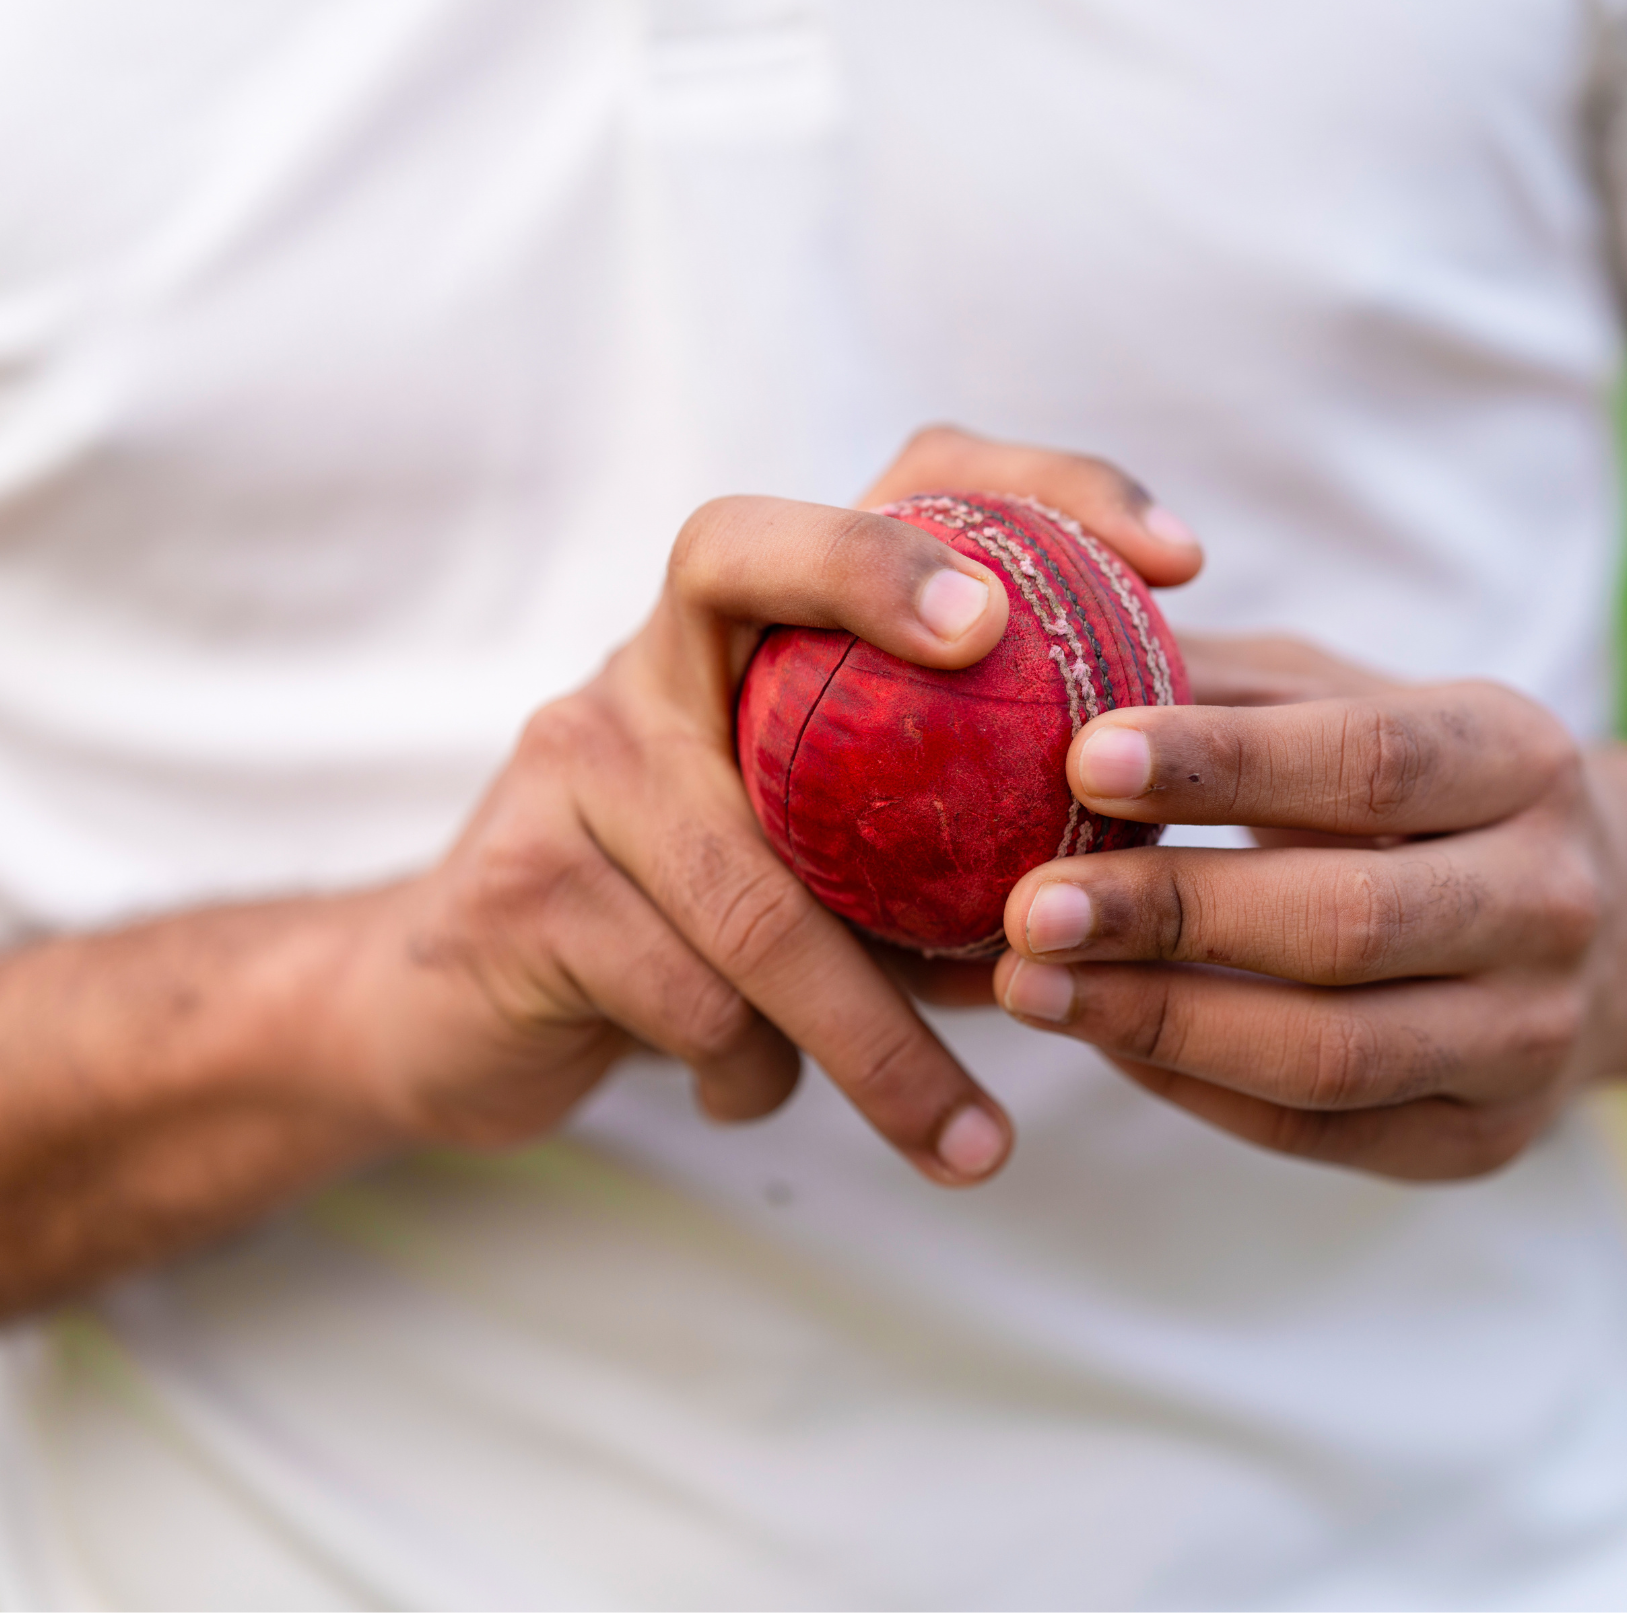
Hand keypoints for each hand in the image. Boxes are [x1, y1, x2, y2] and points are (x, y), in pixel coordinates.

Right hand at [327, 429, 1200, 1183]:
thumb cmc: (681, 926)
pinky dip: (757, 1073)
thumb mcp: (808, 856)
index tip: (1177, 562)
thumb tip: (1127, 883)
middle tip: (1033, 705)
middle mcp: (644, 661)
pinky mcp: (520, 889)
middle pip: (754, 562)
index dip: (1035, 487)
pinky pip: (694, 998)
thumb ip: (926, 835)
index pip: (891, 480)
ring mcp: (570, 760)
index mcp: (744, 635)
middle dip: (885, 585)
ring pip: (759, 889)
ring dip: (881, 1040)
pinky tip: (749, 1095)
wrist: (449, 1013)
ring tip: (971, 1146)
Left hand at [990, 641, 1626, 1180]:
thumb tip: (1051, 674)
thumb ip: (1219, 686)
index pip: (1372, 761)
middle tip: (1028, 906)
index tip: (1085, 758)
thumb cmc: (1417, 789)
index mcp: (1520, 758)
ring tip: (1029, 988)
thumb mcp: (1346, 701)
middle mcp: (1551, 900)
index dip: (1225, 763)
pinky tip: (1100, 1037)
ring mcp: (1531, 1035)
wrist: (1605, 929)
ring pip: (1331, 1053)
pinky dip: (1190, 1085)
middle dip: (1171, 914)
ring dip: (1162, 1023)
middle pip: (1348, 922)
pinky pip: (1315, 1130)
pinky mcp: (1483, 1140)